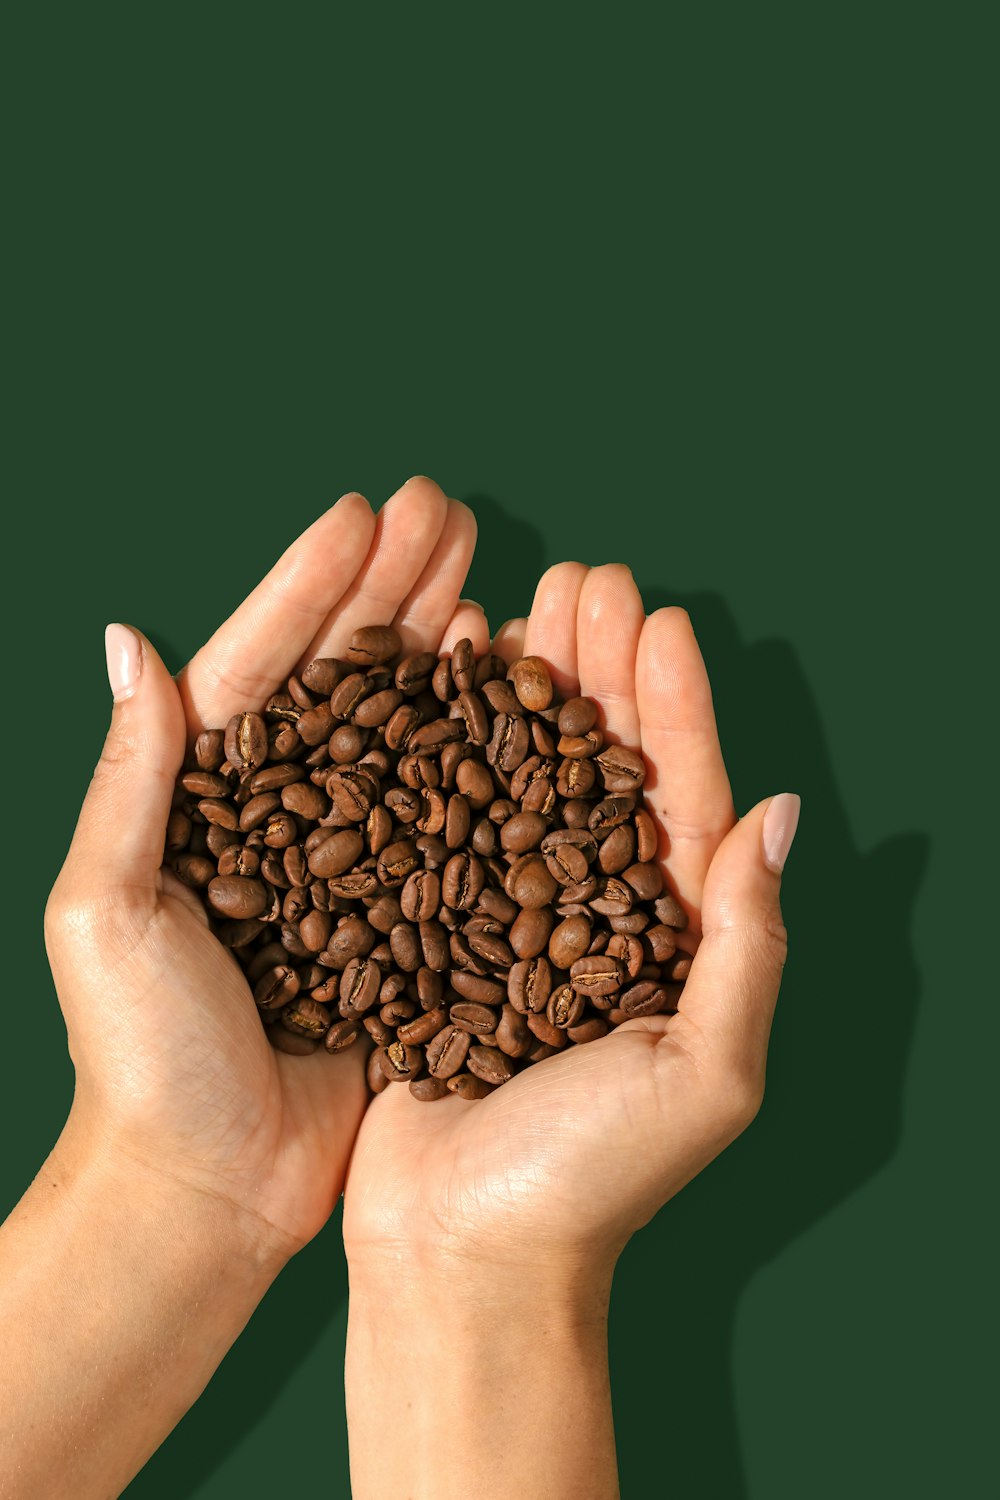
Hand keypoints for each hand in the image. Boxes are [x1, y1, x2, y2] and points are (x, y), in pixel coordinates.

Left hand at [45, 475, 485, 1261]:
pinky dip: (480, 748)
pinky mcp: (401, 915)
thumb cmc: (139, 1061)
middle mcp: (279, 816)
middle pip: (339, 680)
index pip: (257, 668)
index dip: (309, 587)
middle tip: (445, 507)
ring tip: (490, 570)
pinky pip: (449, 814)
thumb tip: (125, 639)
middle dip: (391, 588)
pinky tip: (512, 692)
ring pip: (403, 731)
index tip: (362, 512)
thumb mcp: (108, 912)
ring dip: (441, 646)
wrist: (206, 1190)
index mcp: (198, 801)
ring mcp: (347, 861)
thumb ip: (129, 778)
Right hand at [342, 562, 800, 1276]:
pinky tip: (437, 689)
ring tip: (519, 603)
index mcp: (669, 943)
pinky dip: (446, 750)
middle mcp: (593, 918)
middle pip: (601, 768)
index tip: (660, 618)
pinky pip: (448, 821)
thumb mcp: (705, 1072)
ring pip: (523, 778)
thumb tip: (780, 813)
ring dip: (525, 691)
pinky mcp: (438, 932)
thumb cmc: (592, 1182)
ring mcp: (513, 919)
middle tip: (584, 578)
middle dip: (599, 671)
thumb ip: (747, 943)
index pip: (681, 800)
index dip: (675, 706)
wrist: (463, 1258)